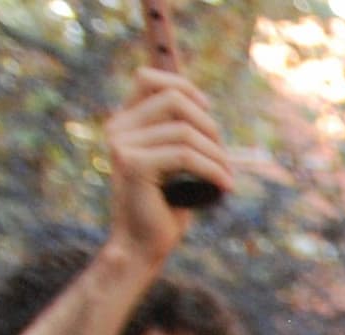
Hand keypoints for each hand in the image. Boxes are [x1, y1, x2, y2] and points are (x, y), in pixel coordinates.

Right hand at [106, 70, 235, 262]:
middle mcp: (118, 128)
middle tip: (224, 157)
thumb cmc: (165, 207)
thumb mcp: (175, 163)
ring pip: (184, 130)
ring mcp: (121, 145)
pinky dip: (213, 169)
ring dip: (216, 153)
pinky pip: (185, 155)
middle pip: (173, 98)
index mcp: (124, 122)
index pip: (148, 78)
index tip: (207, 112)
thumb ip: (180, 132)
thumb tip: (205, 108)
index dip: (184, 86)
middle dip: (209, 125)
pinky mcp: (133, 165)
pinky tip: (225, 186)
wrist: (141, 246)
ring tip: (226, 176)